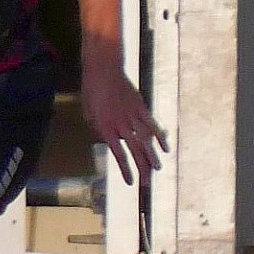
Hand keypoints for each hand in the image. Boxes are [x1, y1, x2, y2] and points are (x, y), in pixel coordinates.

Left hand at [81, 59, 166, 183]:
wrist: (103, 70)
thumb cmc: (92, 91)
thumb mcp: (88, 113)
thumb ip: (98, 128)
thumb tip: (108, 139)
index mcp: (106, 128)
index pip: (118, 154)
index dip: (125, 169)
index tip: (131, 182)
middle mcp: (121, 125)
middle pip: (134, 151)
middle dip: (141, 168)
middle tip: (146, 183)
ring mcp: (132, 116)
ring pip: (145, 140)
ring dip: (152, 156)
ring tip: (157, 169)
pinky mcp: (141, 107)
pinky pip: (152, 125)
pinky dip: (160, 137)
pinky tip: (165, 148)